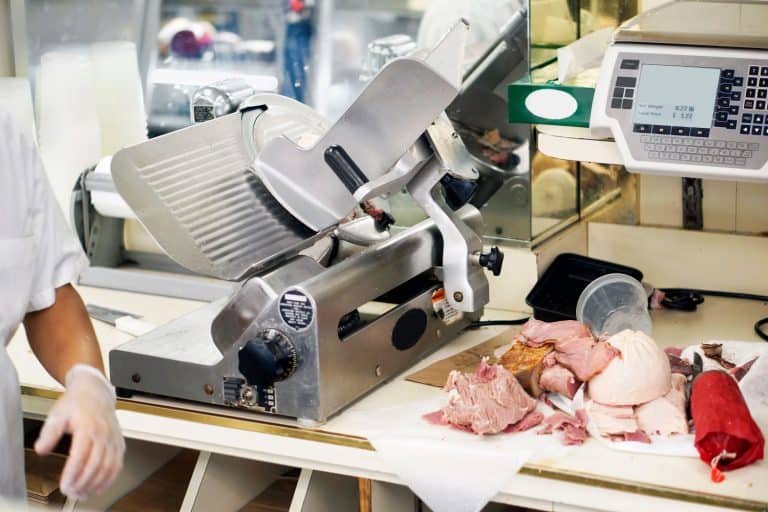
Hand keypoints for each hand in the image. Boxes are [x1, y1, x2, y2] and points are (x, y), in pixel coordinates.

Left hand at [34, 364, 124, 500]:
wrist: (96, 392)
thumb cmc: (76, 403)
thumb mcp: (58, 414)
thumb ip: (50, 433)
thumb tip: (41, 449)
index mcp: (88, 425)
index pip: (81, 455)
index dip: (73, 473)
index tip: (65, 485)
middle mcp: (103, 433)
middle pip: (96, 464)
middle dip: (84, 482)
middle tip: (72, 493)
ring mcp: (113, 438)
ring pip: (109, 467)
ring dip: (96, 484)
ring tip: (83, 494)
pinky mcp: (119, 443)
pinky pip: (118, 464)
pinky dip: (110, 479)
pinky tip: (99, 487)